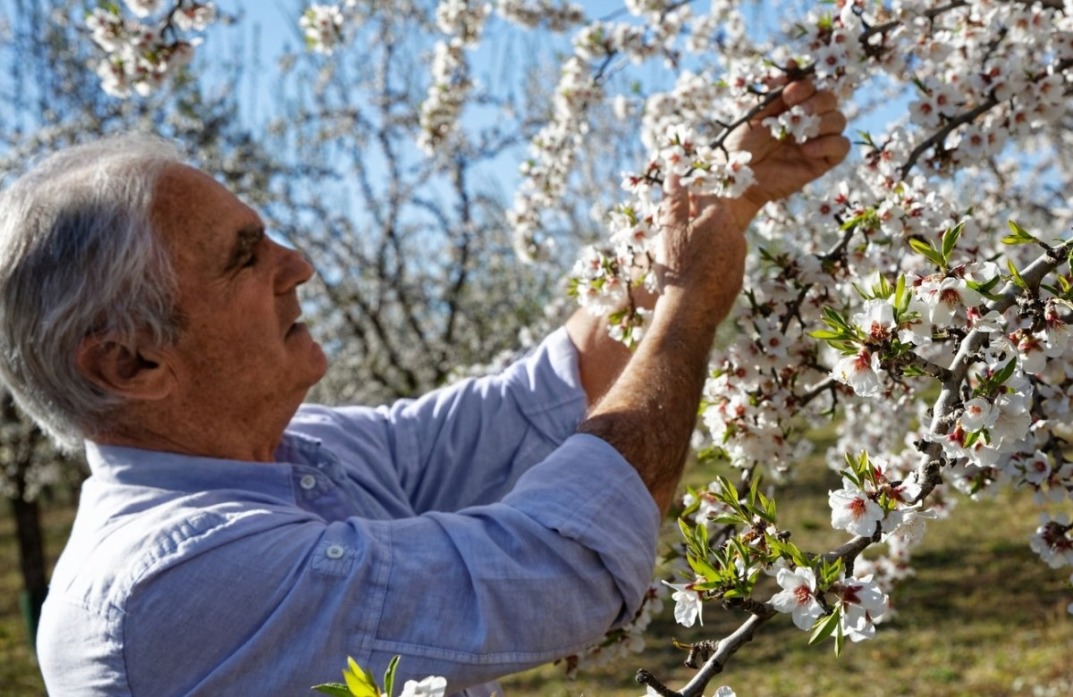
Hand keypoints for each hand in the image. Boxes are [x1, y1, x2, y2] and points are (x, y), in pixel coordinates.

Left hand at [727, 79, 850, 212]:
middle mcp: (807, 121)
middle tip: (797, 110)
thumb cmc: (741, 145)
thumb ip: (775, 90)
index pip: (812, 86)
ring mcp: (816, 141)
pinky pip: (841, 147)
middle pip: (830, 100)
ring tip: (798, 132)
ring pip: (839, 120)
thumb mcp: (755, 112)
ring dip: (822, 121)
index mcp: (792, 106)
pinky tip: (806, 149)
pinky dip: (828, 144)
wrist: (736, 178)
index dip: (806, 85)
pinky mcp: (822, 162)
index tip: (788, 94)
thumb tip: (793, 63)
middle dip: (816, 101)